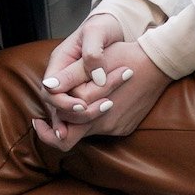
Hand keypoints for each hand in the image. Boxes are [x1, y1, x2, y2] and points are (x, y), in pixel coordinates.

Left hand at [37, 37, 170, 149]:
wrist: (157, 64)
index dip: (45, 130)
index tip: (37, 120)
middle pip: (72, 138)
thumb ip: (68, 77)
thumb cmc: (123, 57)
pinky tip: (93, 101)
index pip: (61, 134)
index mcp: (91, 109)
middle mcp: (104, 124)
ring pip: (88, 130)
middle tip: (44, 120)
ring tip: (69, 104)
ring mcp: (117, 128)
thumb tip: (47, 86)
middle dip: (58, 128)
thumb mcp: (92, 62)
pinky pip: (103, 127)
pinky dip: (94, 117)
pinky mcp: (125, 127)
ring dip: (77, 119)